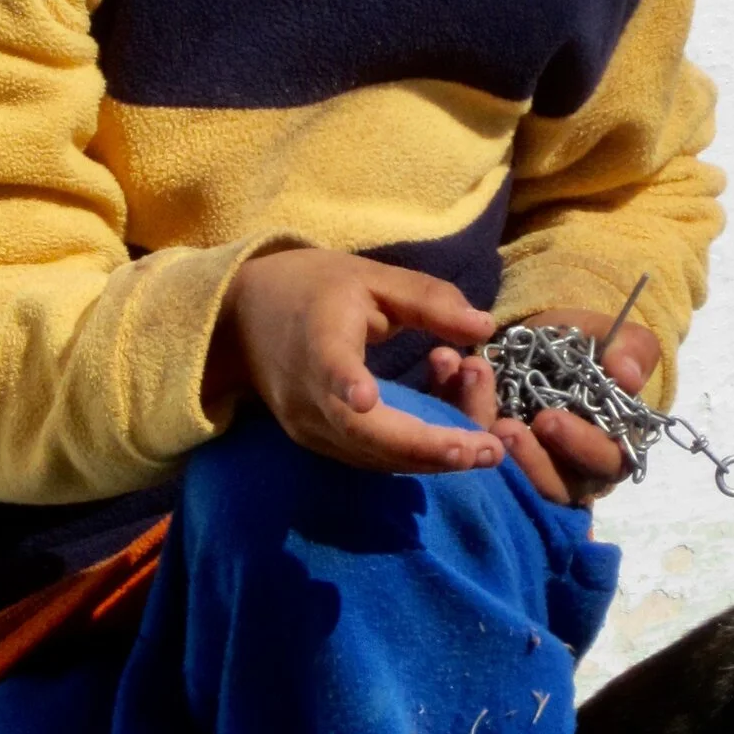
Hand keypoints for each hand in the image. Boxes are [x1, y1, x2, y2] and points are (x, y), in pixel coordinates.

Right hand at [210, 250, 504, 473]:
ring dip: (431, 455)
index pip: (328, 365)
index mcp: (317, 339)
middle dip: (431, 447)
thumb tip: (485, 327)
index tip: (364, 397)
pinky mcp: (315, 441)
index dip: (346, 382)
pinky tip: (453, 441)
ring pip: (373, 455)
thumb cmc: (314, 289)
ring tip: (486, 449)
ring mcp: (307, 426)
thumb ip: (427, 299)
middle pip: (366, 433)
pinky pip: (368, 455)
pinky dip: (412, 451)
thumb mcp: (371, 278)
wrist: (243, 320)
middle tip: (489, 450)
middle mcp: (307, 394)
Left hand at [427, 314, 662, 507]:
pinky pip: (461, 442)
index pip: (600, 462)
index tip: (548, 420)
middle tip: (501, 426)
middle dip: (522, 457)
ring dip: (478, 434)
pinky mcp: (478, 452)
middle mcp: (566, 471)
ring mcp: (519, 469)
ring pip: (500, 474)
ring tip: (466, 387)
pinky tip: (442, 365)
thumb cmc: (592, 349)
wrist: (547, 340)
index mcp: (608, 449)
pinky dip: (447, 401)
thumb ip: (632, 352)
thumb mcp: (617, 341)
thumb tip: (627, 376)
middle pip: (547, 483)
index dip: (576, 445)